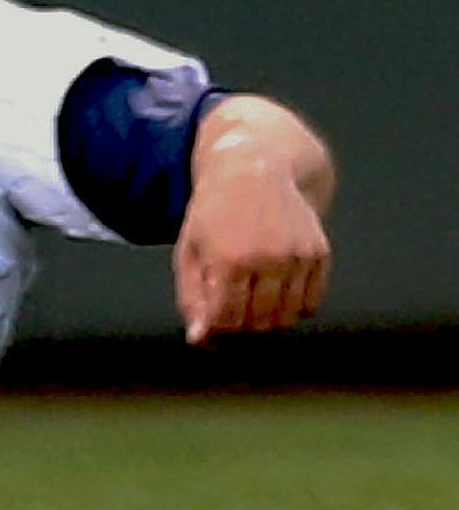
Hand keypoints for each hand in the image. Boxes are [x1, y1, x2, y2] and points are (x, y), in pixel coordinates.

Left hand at [173, 97, 333, 342]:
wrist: (256, 168)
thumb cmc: (213, 213)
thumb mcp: (189, 250)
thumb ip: (192, 297)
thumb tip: (200, 340)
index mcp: (229, 258)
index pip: (228, 320)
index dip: (218, 326)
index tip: (214, 315)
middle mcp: (268, 258)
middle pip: (259, 322)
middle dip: (242, 323)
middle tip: (233, 304)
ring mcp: (297, 256)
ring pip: (287, 317)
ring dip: (268, 318)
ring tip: (252, 296)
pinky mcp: (319, 254)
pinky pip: (311, 303)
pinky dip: (294, 307)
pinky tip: (276, 290)